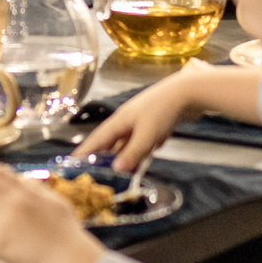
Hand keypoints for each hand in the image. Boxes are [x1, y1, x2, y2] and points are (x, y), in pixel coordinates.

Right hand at [72, 73, 198, 169]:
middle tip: (96, 171)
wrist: (189, 91)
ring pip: (130, 141)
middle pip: (112, 140)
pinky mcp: (157, 122)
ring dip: (127, 155)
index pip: (98, 138)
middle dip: (105, 155)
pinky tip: (149, 156)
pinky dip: (144, 149)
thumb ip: (132, 153)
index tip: (72, 162)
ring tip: (123, 171)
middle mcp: (128, 119)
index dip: (85, 150)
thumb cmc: (164, 110)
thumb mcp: (146, 135)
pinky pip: (145, 139)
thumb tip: (115, 169)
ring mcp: (142, 119)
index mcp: (120, 120)